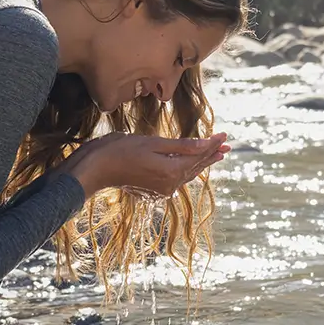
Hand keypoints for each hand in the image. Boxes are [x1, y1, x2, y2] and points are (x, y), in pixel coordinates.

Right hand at [61, 132, 228, 198]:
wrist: (96, 169)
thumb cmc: (121, 150)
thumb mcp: (153, 143)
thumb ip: (181, 146)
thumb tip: (205, 145)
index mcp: (171, 171)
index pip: (198, 155)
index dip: (212, 143)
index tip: (225, 135)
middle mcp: (170, 184)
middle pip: (196, 166)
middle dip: (211, 154)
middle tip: (227, 145)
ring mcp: (162, 189)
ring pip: (187, 173)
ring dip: (201, 163)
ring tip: (215, 154)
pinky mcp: (154, 190)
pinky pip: (176, 178)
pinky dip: (186, 169)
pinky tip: (191, 164)